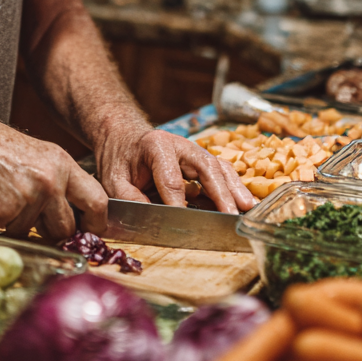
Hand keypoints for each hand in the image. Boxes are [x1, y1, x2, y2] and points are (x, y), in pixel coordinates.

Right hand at [0, 112, 106, 240]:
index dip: (97, 222)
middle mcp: (50, 180)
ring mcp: (29, 197)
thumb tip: (75, 215)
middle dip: (55, 233)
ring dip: (24, 226)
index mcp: (61, 163)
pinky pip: (13, 233)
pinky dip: (3, 225)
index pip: (97, 200)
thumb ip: (58, 181)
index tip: (92, 231)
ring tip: (7, 199)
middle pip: (68, 227)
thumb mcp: (37, 156)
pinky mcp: (6, 213)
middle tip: (38, 223)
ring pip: (38, 233)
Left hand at [97, 124, 255, 213]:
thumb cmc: (119, 159)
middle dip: (219, 193)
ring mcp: (193, 151)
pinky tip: (246, 203)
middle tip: (231, 215)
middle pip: (205, 168)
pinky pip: (221, 171)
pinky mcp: (200, 160)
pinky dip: (234, 186)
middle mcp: (179, 145)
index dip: (178, 203)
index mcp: (155, 146)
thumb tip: (153, 219)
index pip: (171, 178)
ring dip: (234, 188)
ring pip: (218, 167)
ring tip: (247, 208)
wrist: (123, 137)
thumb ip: (130, 198)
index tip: (183, 223)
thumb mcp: (114, 179)